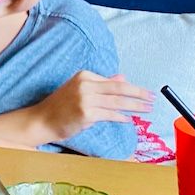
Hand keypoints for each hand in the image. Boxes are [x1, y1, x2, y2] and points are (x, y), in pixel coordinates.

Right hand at [37, 71, 153, 142]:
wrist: (43, 120)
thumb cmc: (61, 106)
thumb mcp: (80, 89)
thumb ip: (101, 84)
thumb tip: (122, 77)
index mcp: (84, 75)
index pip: (113, 82)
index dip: (132, 87)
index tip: (145, 92)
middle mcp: (85, 84)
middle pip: (118, 88)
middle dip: (138, 94)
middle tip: (152, 98)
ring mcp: (85, 99)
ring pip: (117, 102)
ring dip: (134, 106)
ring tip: (146, 109)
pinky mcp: (86, 113)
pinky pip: (109, 115)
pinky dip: (120, 117)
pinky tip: (128, 119)